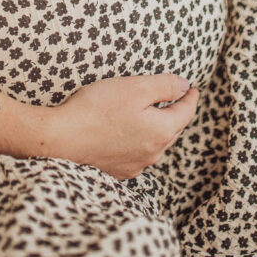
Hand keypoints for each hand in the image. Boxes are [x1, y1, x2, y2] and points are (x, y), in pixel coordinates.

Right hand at [43, 74, 198, 179]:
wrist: (62, 138)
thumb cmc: (98, 108)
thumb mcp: (135, 87)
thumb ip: (164, 86)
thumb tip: (185, 87)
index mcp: (161, 131)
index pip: (186, 112)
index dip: (190, 97)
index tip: (193, 89)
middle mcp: (153, 153)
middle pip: (172, 130)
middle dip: (176, 114)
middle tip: (177, 99)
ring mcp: (136, 165)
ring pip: (156, 143)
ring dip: (158, 129)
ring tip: (154, 114)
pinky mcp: (119, 170)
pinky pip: (138, 154)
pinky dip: (140, 141)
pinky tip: (130, 133)